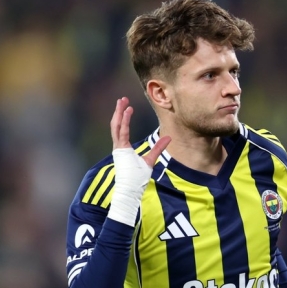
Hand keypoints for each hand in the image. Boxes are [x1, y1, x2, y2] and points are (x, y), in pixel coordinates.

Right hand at [106, 97, 170, 226]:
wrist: (131, 188)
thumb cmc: (138, 178)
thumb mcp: (150, 159)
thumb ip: (158, 148)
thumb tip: (169, 138)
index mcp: (123, 148)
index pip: (122, 129)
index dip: (124, 117)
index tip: (127, 106)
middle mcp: (119, 147)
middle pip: (117, 125)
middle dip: (119, 111)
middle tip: (122, 99)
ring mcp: (118, 148)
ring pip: (116, 126)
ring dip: (119, 113)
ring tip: (122, 101)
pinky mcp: (120, 150)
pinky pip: (121, 132)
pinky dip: (124, 121)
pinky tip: (127, 111)